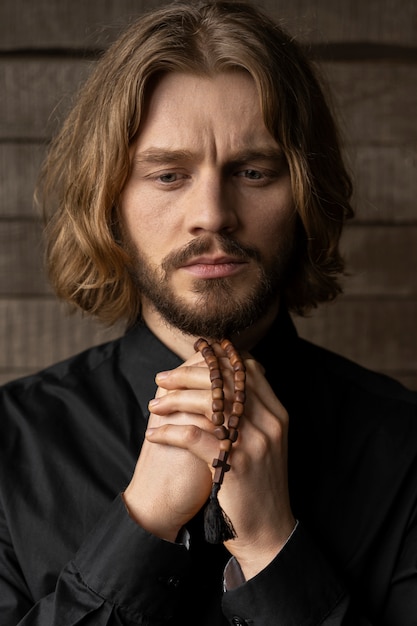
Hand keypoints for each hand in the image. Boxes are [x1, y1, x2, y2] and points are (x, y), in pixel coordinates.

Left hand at [124, 345, 294, 579]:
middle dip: (188, 374)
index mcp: (276, 413)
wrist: (268, 529)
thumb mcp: (266, 442)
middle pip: (224, 380)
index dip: (216, 358)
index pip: (246, 369)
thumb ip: (253, 412)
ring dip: (175, 399)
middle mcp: (269, 422)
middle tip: (162, 378)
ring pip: (209, 402)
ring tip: (154, 405)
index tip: (191, 356)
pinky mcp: (234, 464)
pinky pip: (194, 436)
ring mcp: (253, 442)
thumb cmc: (258, 483)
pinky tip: (154, 434)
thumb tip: (225, 382)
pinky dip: (169, 431)